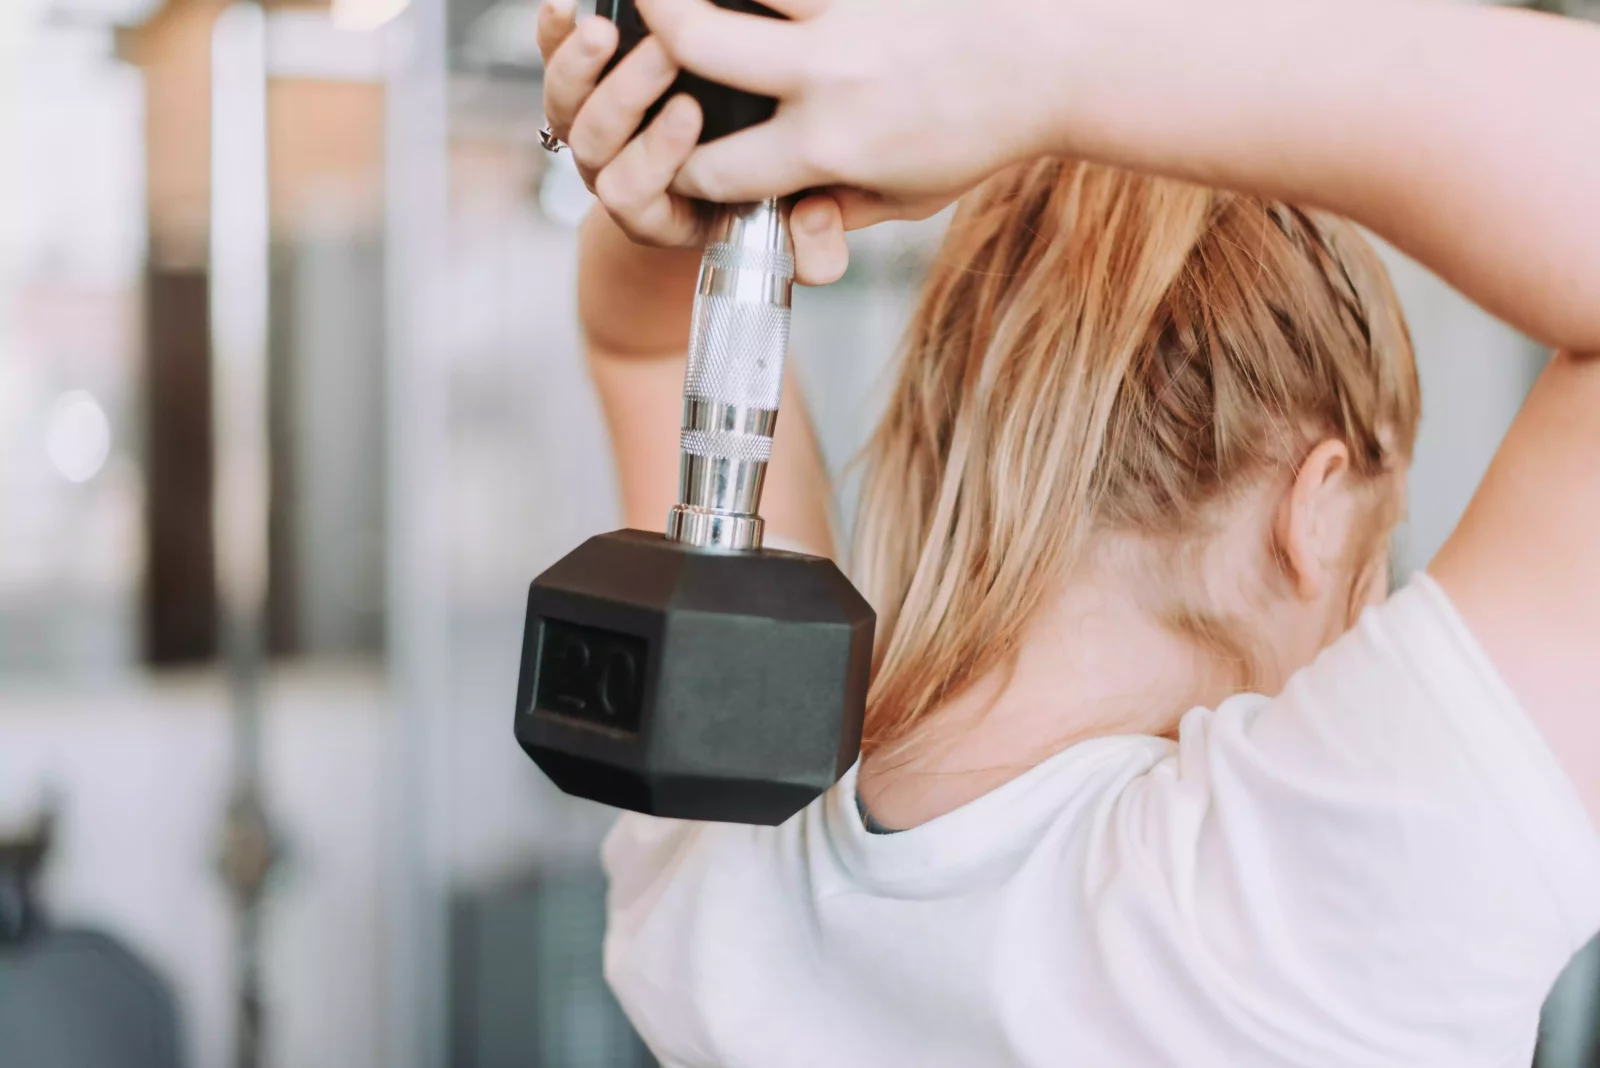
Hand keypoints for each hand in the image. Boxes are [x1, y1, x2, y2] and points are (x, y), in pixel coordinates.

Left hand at [537, 0, 850, 283]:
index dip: (656, 154)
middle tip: (666, 52)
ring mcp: (590, 130)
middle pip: (594, 140)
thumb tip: (816, 218)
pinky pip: (551, 57)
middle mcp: (613, 173)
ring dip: (584, 63)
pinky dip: (555, 31)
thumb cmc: (758, 197)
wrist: (719, 178)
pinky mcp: (578, 87)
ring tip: (611, 27)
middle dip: (627, 94)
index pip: (632, 191)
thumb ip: (813, 249)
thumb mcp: (788, 231)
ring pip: (565, 102)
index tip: (691, 114)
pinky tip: (569, 3)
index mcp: (654, 214)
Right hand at [635, 0, 1058, 229]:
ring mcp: (848, 10)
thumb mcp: (908, 199)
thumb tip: (781, 225)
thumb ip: (836, 210)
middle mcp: (825, 73)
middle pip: (693, 37)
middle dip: (647, 25)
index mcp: (827, 145)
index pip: (714, 163)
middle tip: (628, 12)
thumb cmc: (978, 135)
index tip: (670, 153)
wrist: (1053, 62)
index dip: (676, 168)